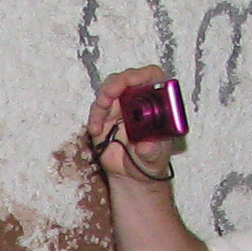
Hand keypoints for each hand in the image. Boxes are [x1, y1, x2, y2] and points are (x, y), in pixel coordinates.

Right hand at [82, 64, 185, 187]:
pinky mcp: (104, 118)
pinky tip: (96, 130)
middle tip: (111, 93)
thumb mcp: (155, 157)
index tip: (133, 81)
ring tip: (102, 107)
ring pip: (109, 90)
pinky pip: (96, 111)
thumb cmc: (151, 160)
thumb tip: (146, 144)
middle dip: (117, 83)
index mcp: (157, 100)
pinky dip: (94, 117)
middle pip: (126, 79)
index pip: (151, 77)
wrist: (134, 175)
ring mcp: (119, 107)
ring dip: (103, 97)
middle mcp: (138, 99)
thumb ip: (151, 150)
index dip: (141, 75)